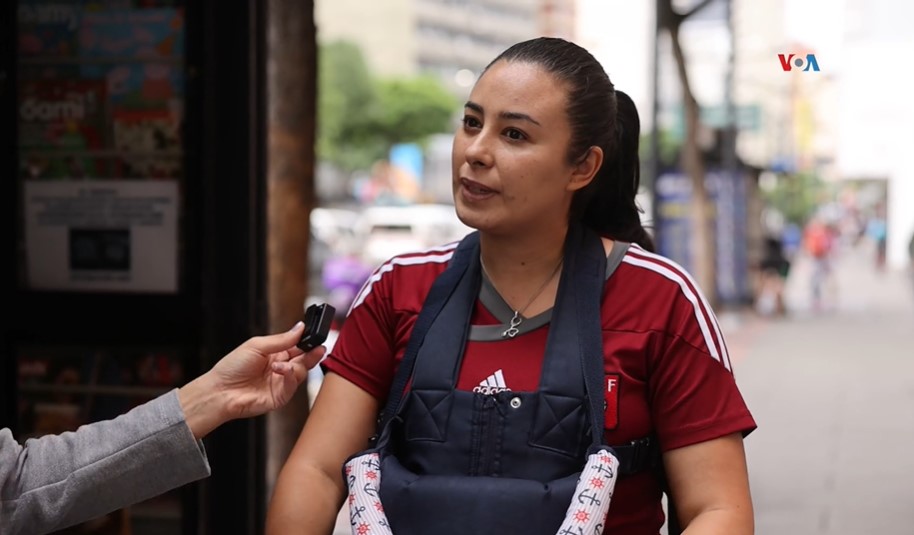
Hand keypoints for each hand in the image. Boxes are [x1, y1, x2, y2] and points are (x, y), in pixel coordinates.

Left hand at [179, 322, 325, 438]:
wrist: (220, 391)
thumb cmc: (232, 367)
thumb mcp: (257, 345)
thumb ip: (282, 339)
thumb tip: (300, 328)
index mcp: (274, 354)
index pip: (297, 346)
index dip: (307, 342)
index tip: (315, 336)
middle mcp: (280, 368)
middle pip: (304, 360)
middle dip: (312, 353)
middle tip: (318, 348)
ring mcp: (280, 383)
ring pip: (301, 372)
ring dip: (297, 366)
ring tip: (282, 364)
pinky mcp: (280, 397)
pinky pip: (293, 386)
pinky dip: (290, 376)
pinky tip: (280, 371)